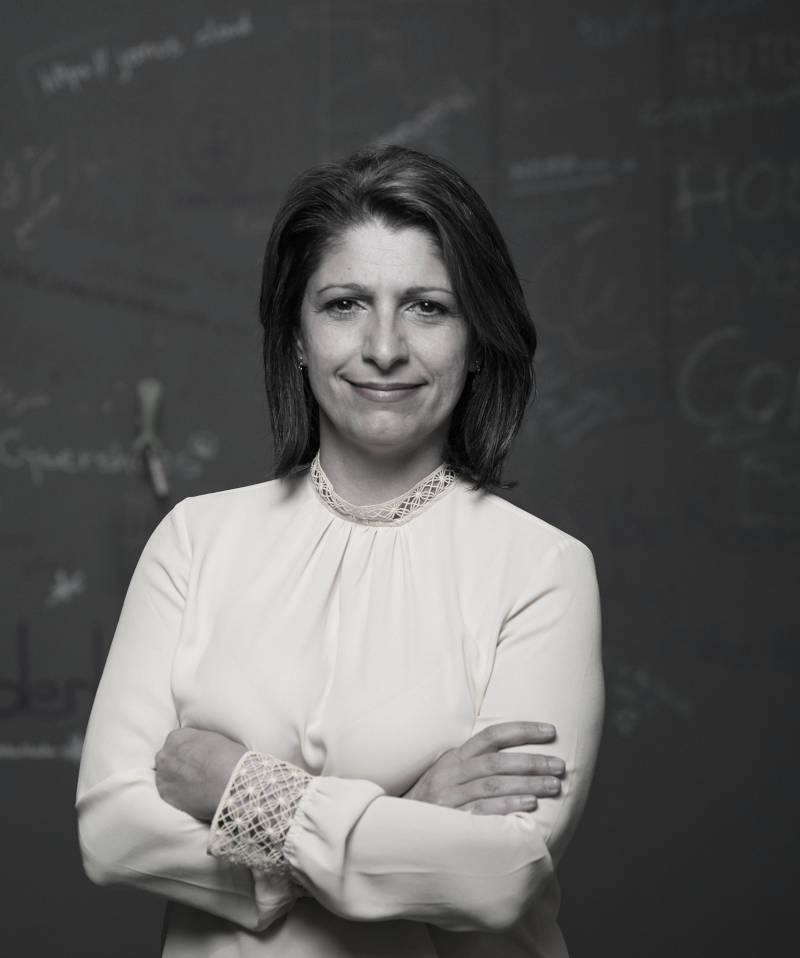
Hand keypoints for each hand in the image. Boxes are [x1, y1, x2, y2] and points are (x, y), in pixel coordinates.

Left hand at [155, 727, 246, 820]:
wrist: (232, 783)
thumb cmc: (230, 759)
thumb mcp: (214, 739)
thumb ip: (198, 743)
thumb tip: (198, 750)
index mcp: (177, 737)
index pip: (176, 742)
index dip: (187, 751)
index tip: (195, 758)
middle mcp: (166, 754)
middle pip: (168, 758)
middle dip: (178, 764)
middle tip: (195, 772)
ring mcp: (163, 775)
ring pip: (166, 776)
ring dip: (176, 779)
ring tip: (194, 785)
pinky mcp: (165, 794)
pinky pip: (168, 793)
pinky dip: (178, 794)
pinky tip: (192, 794)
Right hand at [403, 721, 563, 814]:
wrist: (397, 832)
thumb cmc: (431, 804)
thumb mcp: (446, 776)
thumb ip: (472, 764)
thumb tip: (513, 754)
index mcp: (453, 758)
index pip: (491, 735)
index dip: (522, 730)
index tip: (551, 731)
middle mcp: (450, 774)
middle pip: (497, 761)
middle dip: (532, 762)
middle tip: (559, 766)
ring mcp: (449, 798)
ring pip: (494, 785)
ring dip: (527, 785)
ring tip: (553, 786)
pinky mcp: (450, 822)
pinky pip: (483, 812)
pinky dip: (508, 808)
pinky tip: (530, 807)